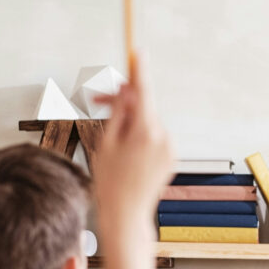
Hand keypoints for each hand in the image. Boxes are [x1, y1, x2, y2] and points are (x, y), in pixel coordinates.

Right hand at [92, 52, 173, 224]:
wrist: (127, 214)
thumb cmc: (110, 181)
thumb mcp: (106, 143)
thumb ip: (118, 114)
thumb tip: (127, 92)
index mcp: (145, 132)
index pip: (143, 94)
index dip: (140, 72)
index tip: (139, 53)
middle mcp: (163, 138)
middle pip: (143, 107)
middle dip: (122, 101)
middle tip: (97, 100)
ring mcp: (170, 148)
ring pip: (148, 122)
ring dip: (130, 120)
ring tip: (110, 137)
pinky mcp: (172, 158)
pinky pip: (154, 137)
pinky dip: (140, 136)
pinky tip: (126, 153)